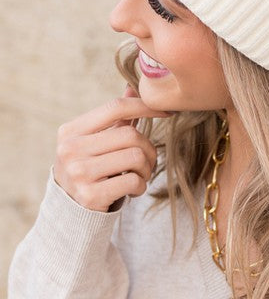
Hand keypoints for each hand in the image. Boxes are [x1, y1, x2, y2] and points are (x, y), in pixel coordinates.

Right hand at [53, 85, 171, 211]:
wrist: (70, 210)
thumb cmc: (90, 167)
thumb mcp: (95, 140)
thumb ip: (114, 117)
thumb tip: (132, 88)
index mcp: (71, 130)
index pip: (115, 107)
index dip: (145, 107)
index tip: (167, 112)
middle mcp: (70, 149)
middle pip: (130, 135)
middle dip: (148, 148)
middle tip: (147, 161)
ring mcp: (78, 173)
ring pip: (135, 157)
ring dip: (146, 168)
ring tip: (139, 175)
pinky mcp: (90, 195)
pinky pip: (133, 181)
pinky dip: (140, 186)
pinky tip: (132, 190)